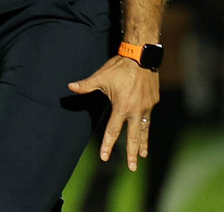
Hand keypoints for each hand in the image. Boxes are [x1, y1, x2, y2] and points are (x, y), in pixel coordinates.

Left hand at [68, 55, 159, 170]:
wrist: (142, 55)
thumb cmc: (119, 66)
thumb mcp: (101, 76)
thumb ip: (86, 85)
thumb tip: (70, 87)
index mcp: (121, 107)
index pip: (113, 131)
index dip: (108, 145)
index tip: (105, 157)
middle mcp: (136, 110)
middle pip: (133, 137)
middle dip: (131, 154)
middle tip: (132, 167)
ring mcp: (147, 106)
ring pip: (145, 129)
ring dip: (143, 143)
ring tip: (142, 155)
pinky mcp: (154, 100)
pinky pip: (149, 115)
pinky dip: (147, 124)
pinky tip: (146, 130)